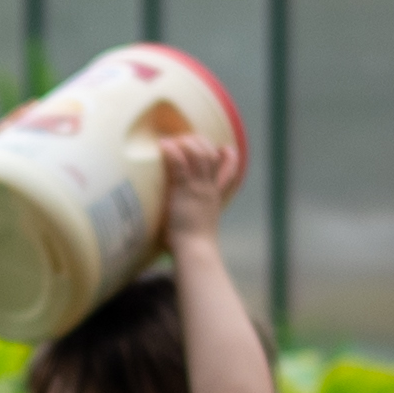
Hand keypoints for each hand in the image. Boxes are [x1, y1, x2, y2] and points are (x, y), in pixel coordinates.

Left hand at [152, 126, 232, 253]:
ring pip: (198, 154)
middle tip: (185, 140)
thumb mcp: (200, 228)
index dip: (229, 157)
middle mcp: (209, 189)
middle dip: (200, 142)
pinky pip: (179, 163)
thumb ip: (196, 220)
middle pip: (212, 155)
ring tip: (172, 140)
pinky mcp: (184, 190)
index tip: (224, 148)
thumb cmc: (193, 247)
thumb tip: (180, 224)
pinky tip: (164, 145)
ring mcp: (198, 188)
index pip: (229, 172)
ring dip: (186, 143)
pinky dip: (172, 151)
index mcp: (215, 198)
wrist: (196, 252)